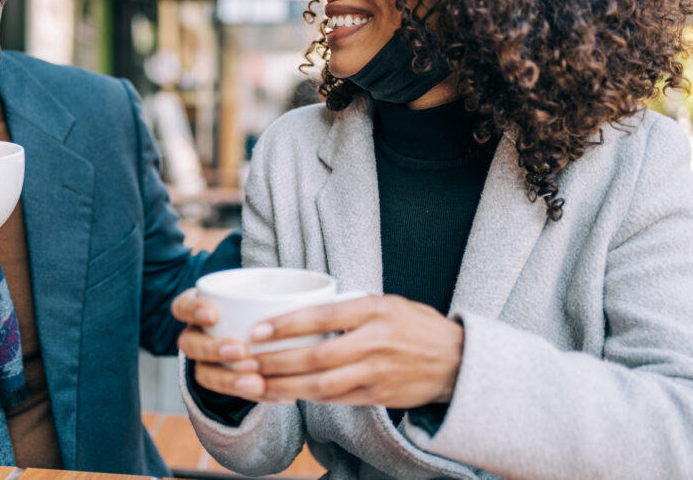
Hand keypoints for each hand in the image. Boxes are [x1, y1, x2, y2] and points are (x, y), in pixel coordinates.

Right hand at [171, 288, 273, 400]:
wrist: (262, 333)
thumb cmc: (257, 305)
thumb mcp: (255, 295)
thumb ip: (265, 296)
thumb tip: (297, 292)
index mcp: (196, 308)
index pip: (182, 307)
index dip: (193, 311)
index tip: (214, 315)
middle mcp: (195, 335)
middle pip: (189, 344)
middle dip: (213, 349)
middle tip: (242, 351)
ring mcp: (204, 361)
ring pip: (204, 374)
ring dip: (229, 380)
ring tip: (257, 383)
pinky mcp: (222, 383)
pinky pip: (229, 395)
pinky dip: (256, 397)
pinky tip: (279, 396)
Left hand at [245, 294, 462, 407]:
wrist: (458, 362)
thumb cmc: (415, 325)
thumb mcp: (385, 303)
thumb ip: (347, 308)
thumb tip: (301, 310)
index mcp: (374, 311)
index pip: (322, 316)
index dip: (286, 325)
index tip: (257, 330)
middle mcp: (375, 343)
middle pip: (316, 357)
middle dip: (276, 362)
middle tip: (246, 362)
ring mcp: (377, 373)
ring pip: (321, 385)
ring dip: (284, 386)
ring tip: (256, 383)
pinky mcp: (378, 396)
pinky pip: (335, 400)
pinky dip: (306, 398)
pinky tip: (285, 393)